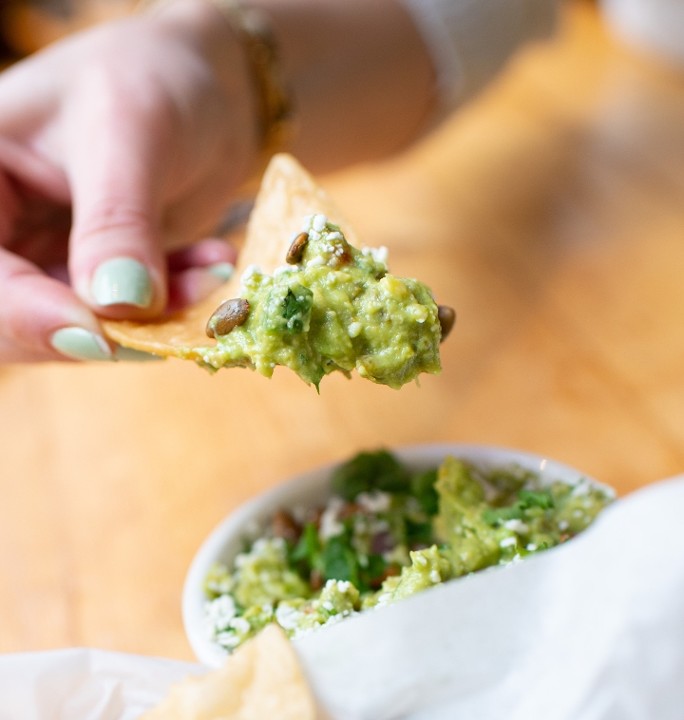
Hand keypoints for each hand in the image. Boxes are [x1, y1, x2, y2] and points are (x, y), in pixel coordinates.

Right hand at [0, 0, 255, 361]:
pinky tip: (215, 263)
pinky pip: (129, 316)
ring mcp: (48, 256)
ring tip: (213, 271)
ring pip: (82, 325)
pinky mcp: (98, 277)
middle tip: (172, 312)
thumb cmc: (154, 78)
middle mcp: (2, 226)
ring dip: (153, 316)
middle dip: (102, 326)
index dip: (27, 316)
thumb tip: (116, 303)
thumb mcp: (130, 131)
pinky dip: (175, 303)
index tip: (99, 337)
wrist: (203, 89)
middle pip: (16, 318)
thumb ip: (117, 219)